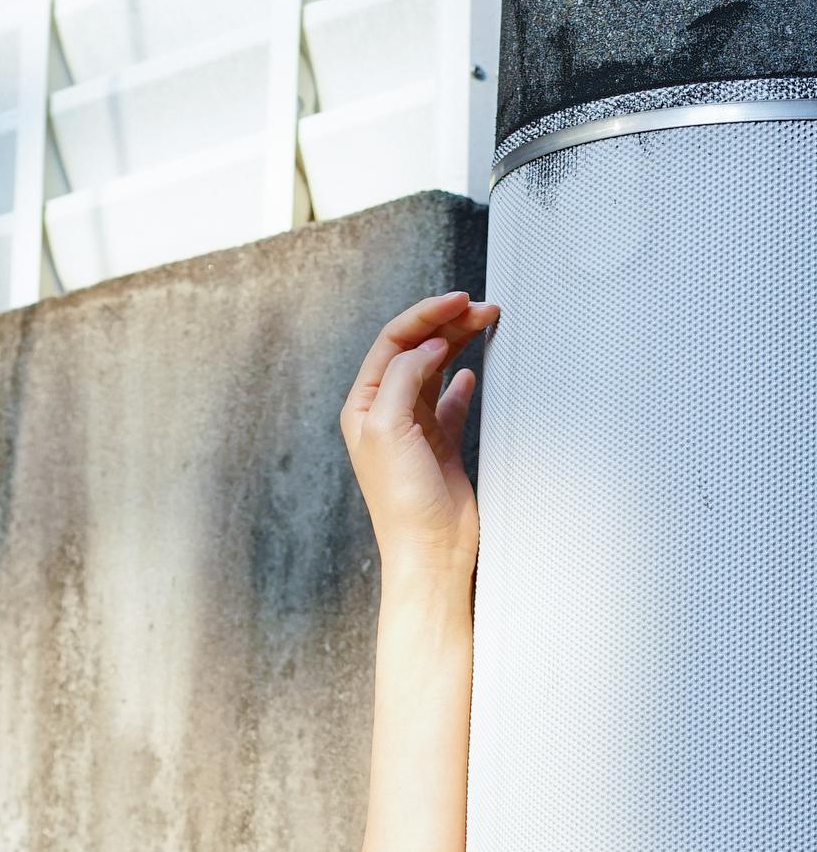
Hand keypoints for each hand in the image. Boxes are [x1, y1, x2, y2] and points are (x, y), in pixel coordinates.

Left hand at [339, 290, 497, 573]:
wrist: (430, 551)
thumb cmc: (402, 501)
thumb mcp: (390, 429)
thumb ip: (406, 379)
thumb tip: (429, 344)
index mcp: (364, 407)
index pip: (393, 344)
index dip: (425, 316)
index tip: (458, 300)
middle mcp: (386, 414)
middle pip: (416, 351)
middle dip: (447, 324)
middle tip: (482, 308)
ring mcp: (415, 429)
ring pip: (437, 370)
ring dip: (459, 344)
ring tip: (487, 323)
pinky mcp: (441, 446)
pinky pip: (452, 403)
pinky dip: (463, 383)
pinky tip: (472, 371)